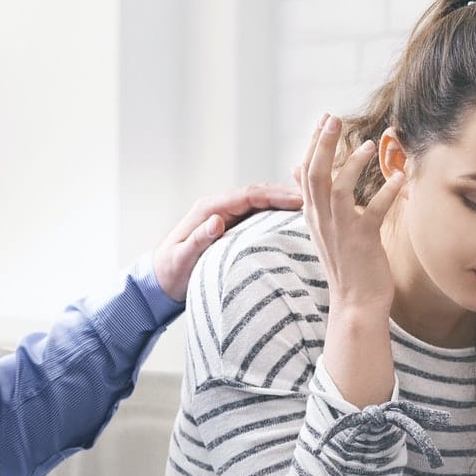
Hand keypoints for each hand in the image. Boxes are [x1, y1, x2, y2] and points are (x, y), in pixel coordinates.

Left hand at [152, 184, 304, 301]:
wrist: (160, 281)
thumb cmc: (170, 272)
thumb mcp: (182, 258)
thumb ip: (199, 240)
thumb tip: (216, 221)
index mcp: (209, 209)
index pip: (248, 196)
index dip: (274, 196)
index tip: (298, 201)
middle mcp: (219, 208)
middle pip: (258, 194)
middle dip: (285, 194)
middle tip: (314, 199)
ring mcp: (226, 217)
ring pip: (260, 203)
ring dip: (283, 202)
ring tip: (311, 206)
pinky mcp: (232, 227)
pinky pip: (258, 216)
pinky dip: (276, 214)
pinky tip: (294, 220)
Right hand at [305, 114, 405, 312]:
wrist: (355, 304)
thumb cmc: (347, 265)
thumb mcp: (324, 228)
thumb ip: (313, 198)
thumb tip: (297, 169)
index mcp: (314, 215)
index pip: (307, 173)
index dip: (314, 144)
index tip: (324, 120)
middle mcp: (322, 220)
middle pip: (315, 174)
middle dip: (323, 143)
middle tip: (333, 118)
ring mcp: (341, 231)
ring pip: (337, 188)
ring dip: (352, 164)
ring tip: (369, 145)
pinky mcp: (362, 241)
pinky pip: (372, 211)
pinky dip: (386, 192)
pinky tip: (399, 178)